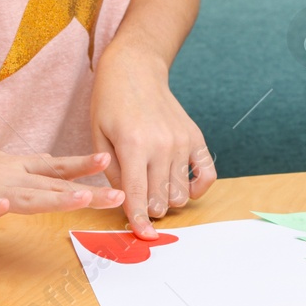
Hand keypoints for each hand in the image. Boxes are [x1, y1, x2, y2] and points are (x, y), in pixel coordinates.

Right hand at [0, 145, 125, 232]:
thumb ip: (25, 171)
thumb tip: (51, 165)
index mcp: (16, 169)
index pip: (56, 168)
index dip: (84, 165)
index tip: (111, 161)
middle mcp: (8, 176)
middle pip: (53, 185)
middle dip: (87, 190)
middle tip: (118, 194)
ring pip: (27, 195)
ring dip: (54, 196)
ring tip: (81, 197)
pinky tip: (1, 206)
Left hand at [91, 42, 215, 237]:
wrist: (135, 68)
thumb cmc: (110, 102)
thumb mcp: (98, 136)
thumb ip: (112, 172)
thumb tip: (127, 203)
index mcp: (133, 145)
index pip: (138, 195)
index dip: (139, 221)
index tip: (142, 236)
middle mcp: (162, 145)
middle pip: (161, 199)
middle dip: (149, 210)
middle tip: (139, 202)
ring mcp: (181, 142)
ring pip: (181, 193)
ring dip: (167, 201)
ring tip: (153, 190)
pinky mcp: (195, 137)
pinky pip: (207, 175)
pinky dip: (197, 189)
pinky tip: (182, 188)